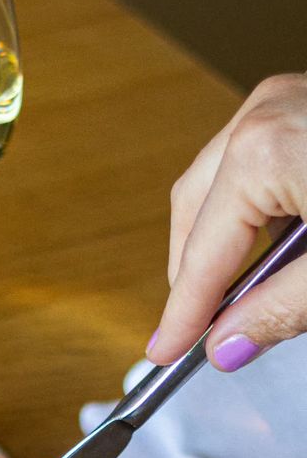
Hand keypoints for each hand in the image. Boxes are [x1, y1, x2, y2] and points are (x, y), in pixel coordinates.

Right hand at [148, 74, 306, 371]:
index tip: (163, 355)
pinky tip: (273, 244)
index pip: (201, 257)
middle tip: (197, 330)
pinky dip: (248, 210)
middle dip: (193, 274)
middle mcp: (262, 114)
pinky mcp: (299, 105)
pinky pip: (249, 163)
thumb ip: (279, 311)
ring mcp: (281, 102)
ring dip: (219, 241)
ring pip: (216, 186)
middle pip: (191, 212)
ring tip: (239, 291)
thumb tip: (224, 347)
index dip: (181, 315)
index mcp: (261, 151)